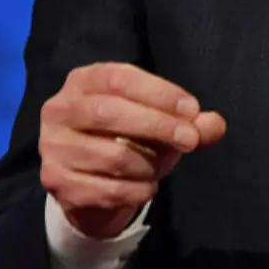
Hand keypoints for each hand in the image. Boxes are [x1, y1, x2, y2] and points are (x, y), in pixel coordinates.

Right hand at [38, 62, 226, 239]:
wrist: (91, 183)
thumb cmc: (129, 138)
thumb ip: (189, 121)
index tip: (192, 109)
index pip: (119, 78)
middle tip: (191, 140)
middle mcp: (59, 109)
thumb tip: (216, 125)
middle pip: (109, 112)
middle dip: (157, 126)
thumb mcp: (160, 122)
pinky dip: (137, 190)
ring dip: (149, 165)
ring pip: (112, 155)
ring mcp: (52, 147)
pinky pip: (107, 189)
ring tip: (160, 167)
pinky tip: (147, 186)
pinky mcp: (56, 181)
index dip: (158, 92)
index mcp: (83, 81)